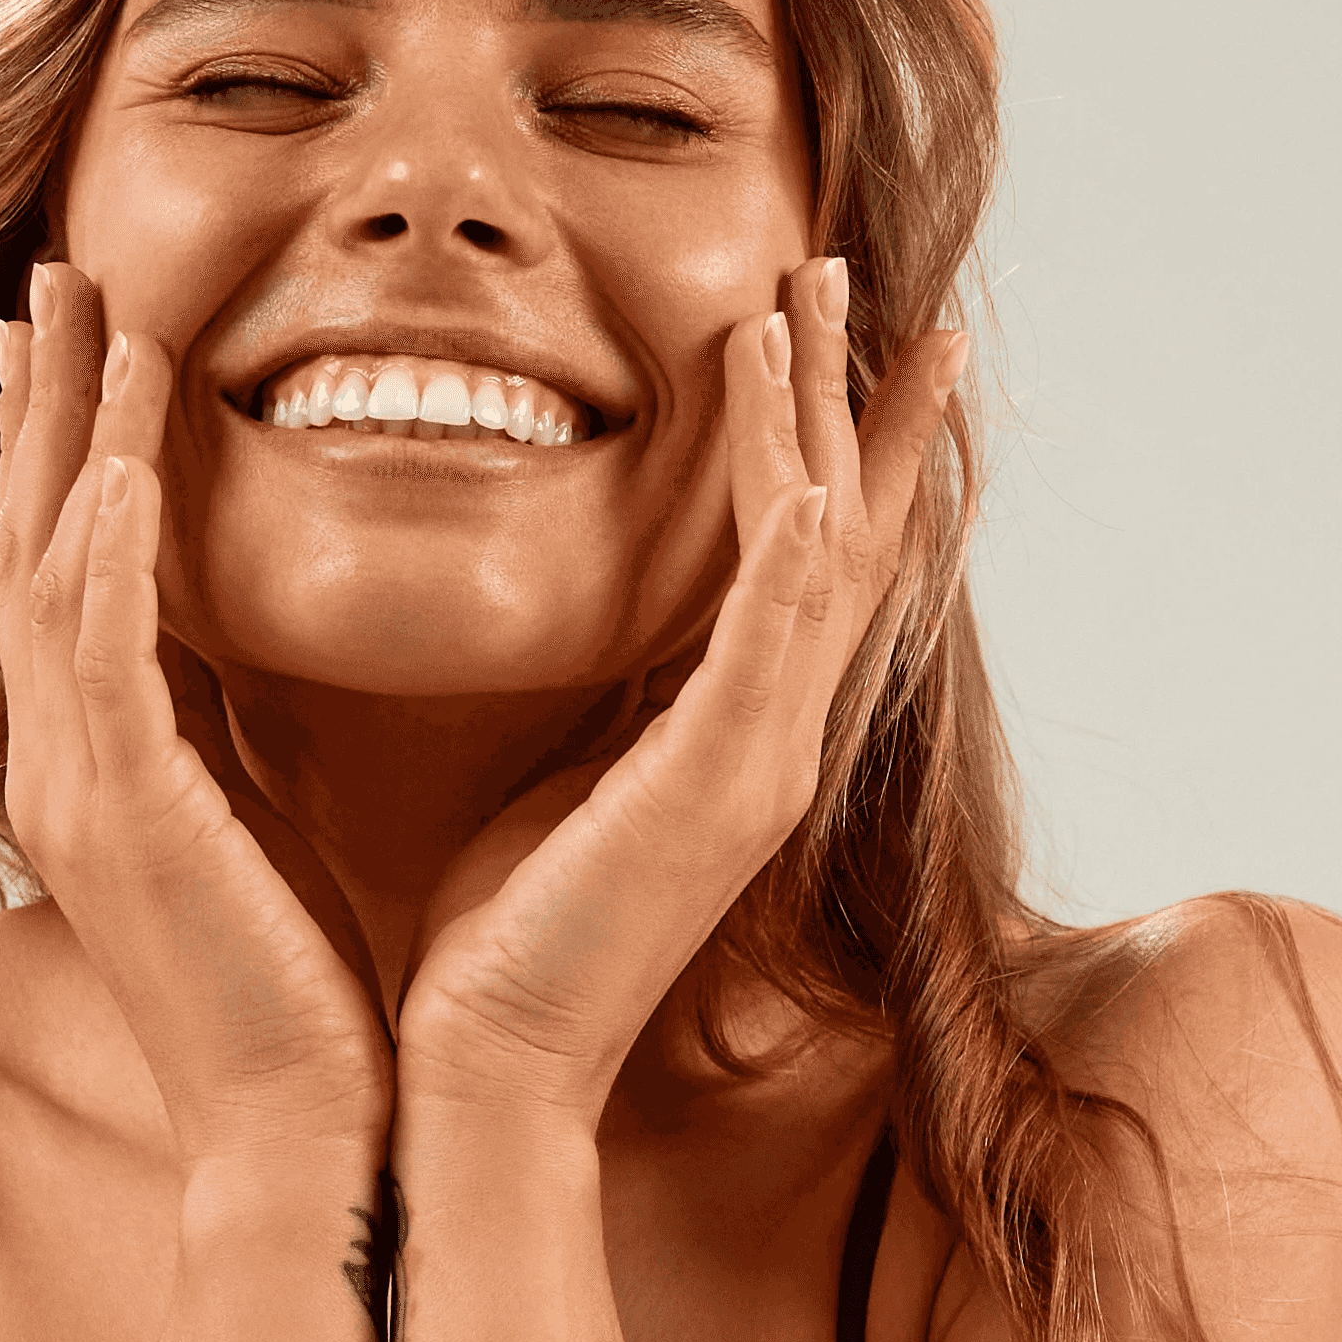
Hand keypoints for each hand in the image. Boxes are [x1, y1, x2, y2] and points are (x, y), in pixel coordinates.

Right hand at [0, 263, 392, 1164]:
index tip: (88, 339)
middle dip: (46, 405)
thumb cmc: (307, 1007)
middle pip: (33, 540)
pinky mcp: (131, 823)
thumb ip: (237, 745)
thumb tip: (258, 671)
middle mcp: (67, 768)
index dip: (68, 449)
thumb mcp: (264, 835)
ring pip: (56, 570)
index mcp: (101, 771)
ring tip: (97, 316)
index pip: (67, 572)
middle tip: (57, 279)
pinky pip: (108, 657)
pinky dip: (115, 550)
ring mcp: (85, 794)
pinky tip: (134, 460)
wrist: (309, 1146)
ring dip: (76, 435)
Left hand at [392, 258, 965, 1119]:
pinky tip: (799, 476)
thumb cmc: (495, 940)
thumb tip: (560, 615)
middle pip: (844, 526)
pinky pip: (769, 645)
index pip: (801, 553)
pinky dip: (789, 552)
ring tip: (814, 301)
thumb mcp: (546, 772)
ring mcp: (756, 763)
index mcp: (728, 728)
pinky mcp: (712, 793)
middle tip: (859, 266)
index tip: (840, 326)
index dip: (829, 436)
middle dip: (852, 392)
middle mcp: (769, 735)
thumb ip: (584, 692)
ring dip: (817, 420)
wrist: (482, 1076)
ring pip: (818, 552)